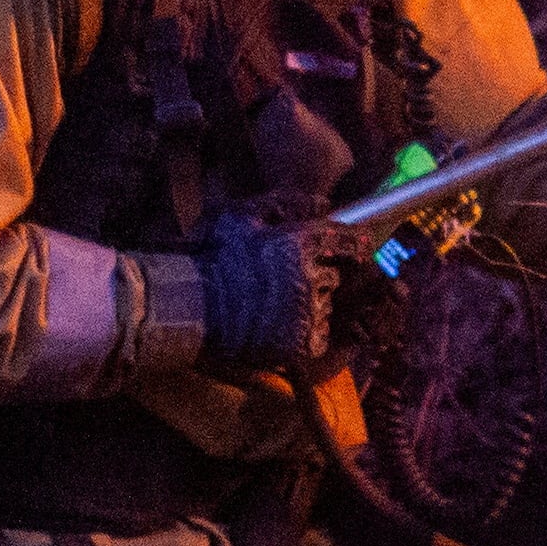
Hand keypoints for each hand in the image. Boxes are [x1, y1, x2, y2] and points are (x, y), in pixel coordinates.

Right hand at [187, 208, 345, 376]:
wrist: (190, 308)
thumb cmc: (211, 258)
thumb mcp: (241, 216)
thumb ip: (286, 204)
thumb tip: (324, 202)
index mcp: (300, 243)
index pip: (347, 241)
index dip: (354, 244)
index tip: (357, 248)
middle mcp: (310, 277)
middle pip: (335, 276)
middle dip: (318, 276)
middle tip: (286, 281)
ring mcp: (307, 312)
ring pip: (326, 305)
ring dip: (310, 304)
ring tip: (276, 305)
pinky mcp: (302, 342)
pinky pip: (319, 333)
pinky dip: (305, 332)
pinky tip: (279, 326)